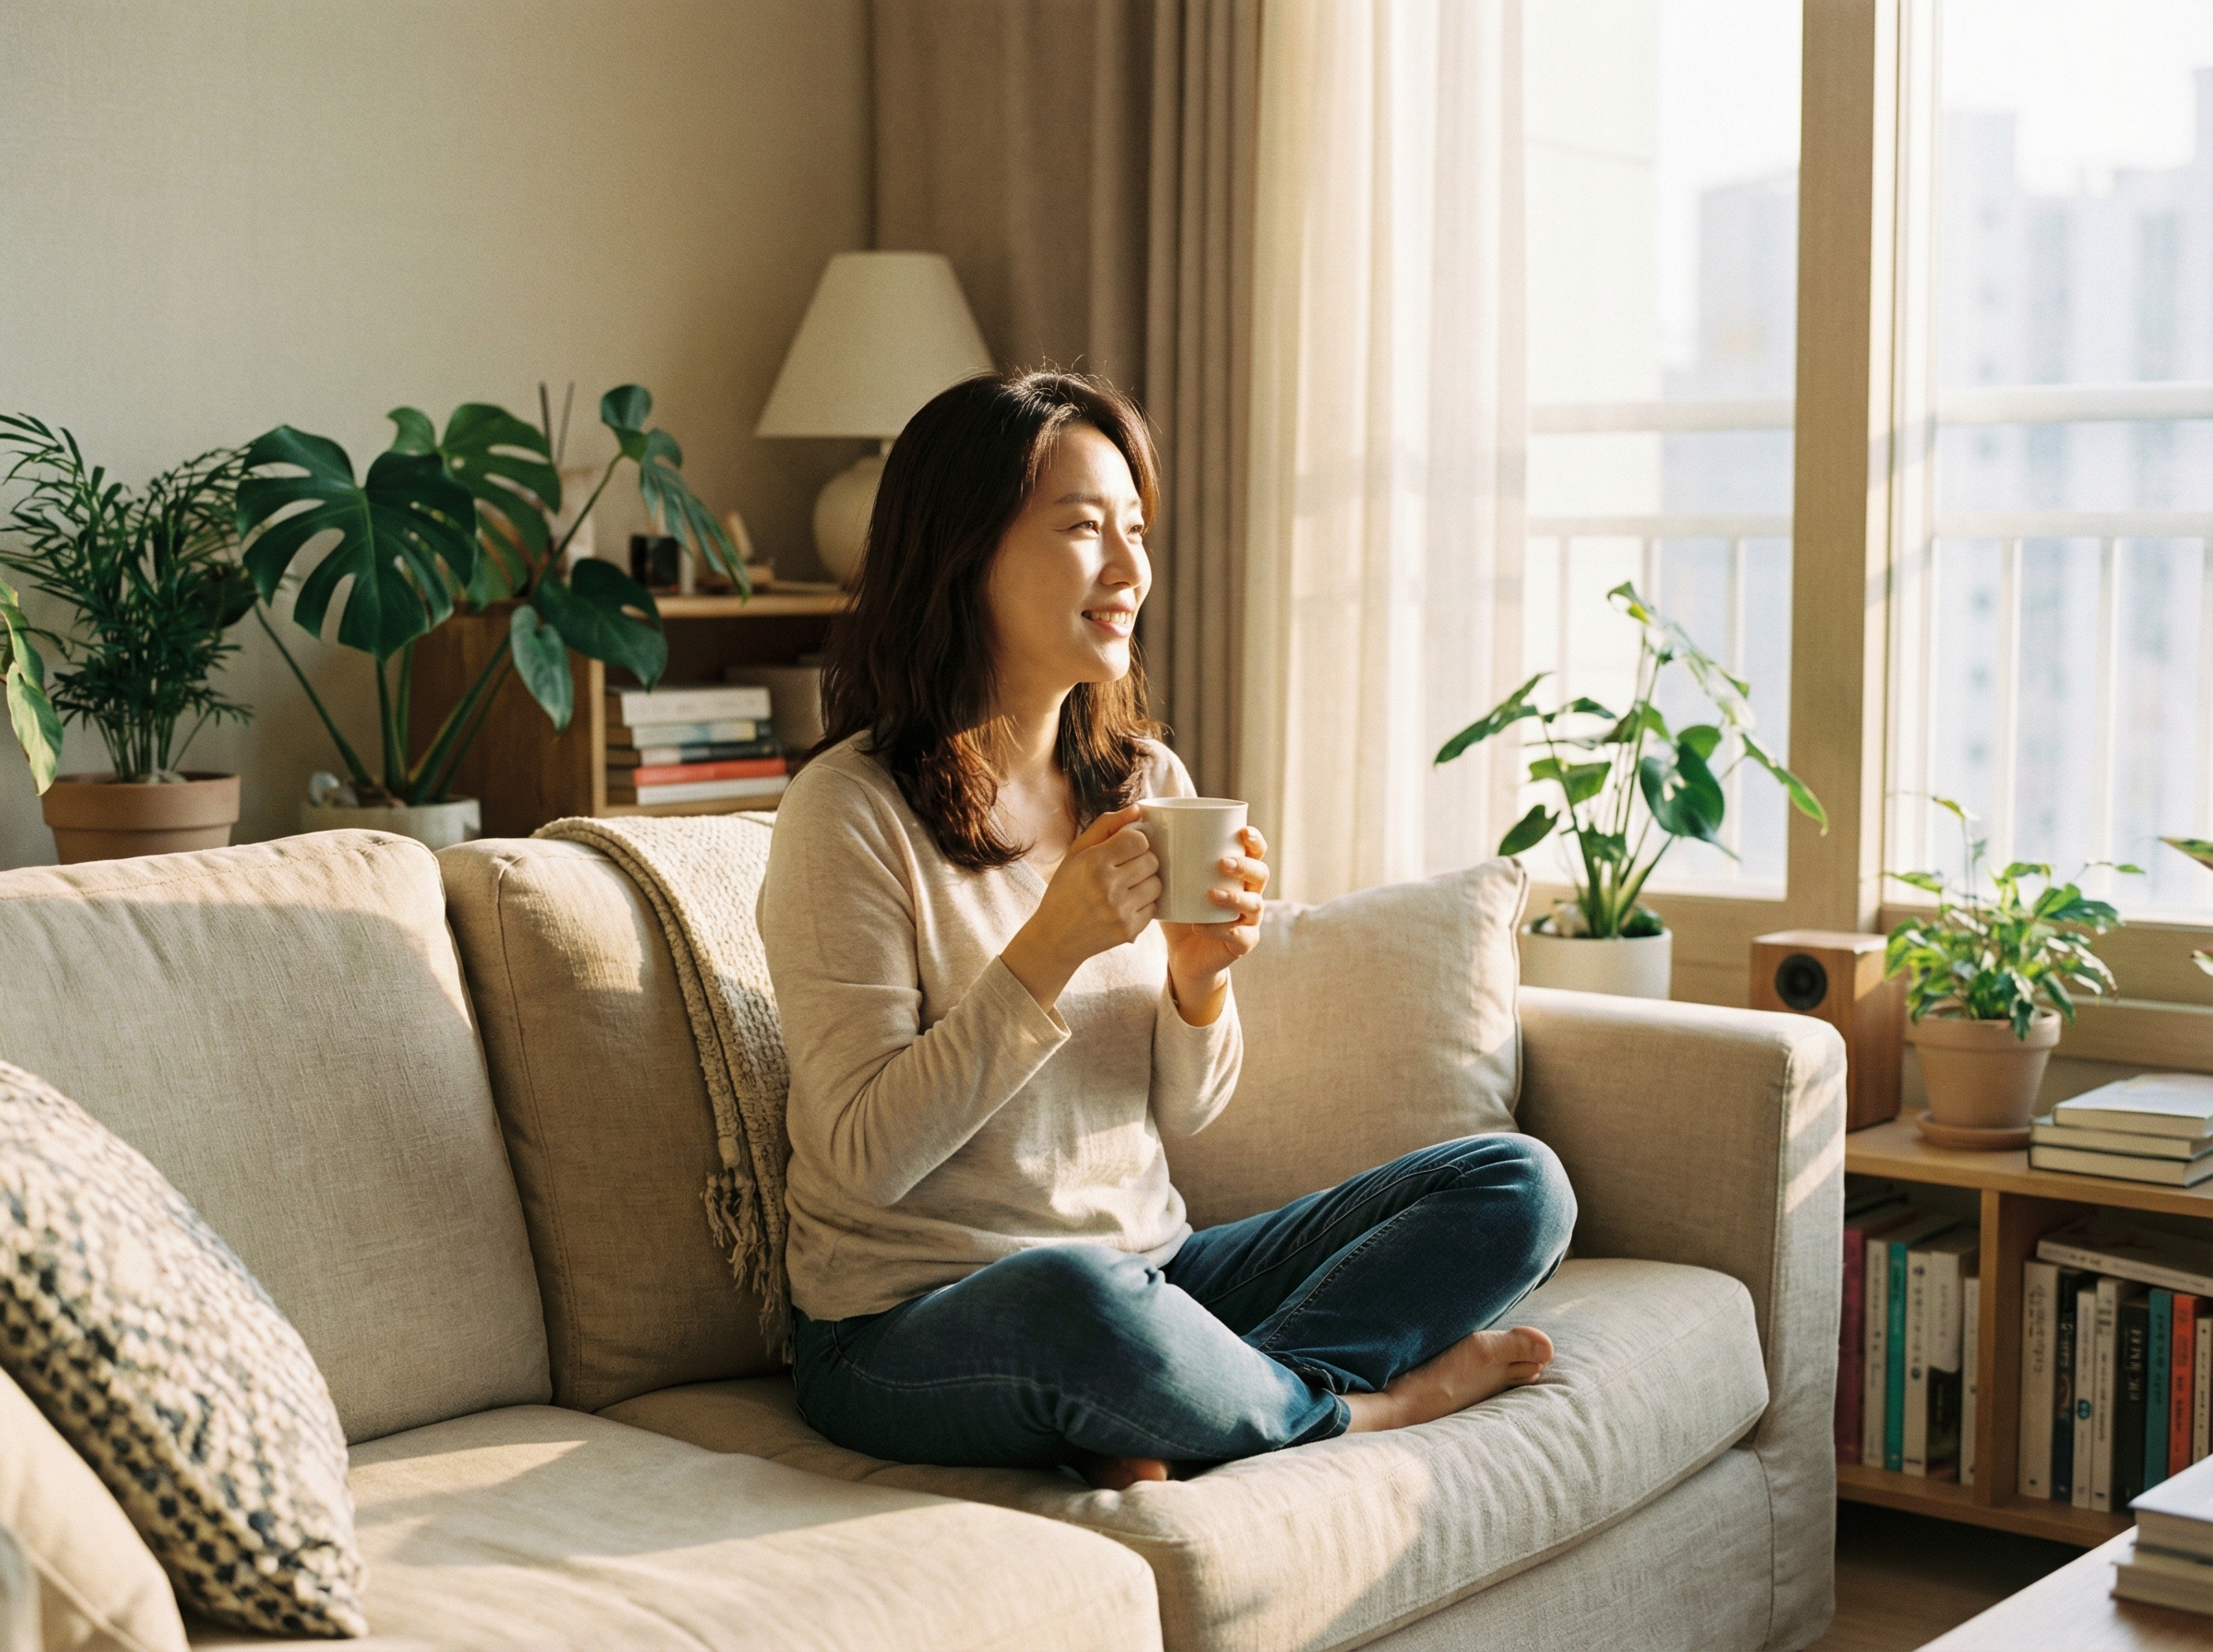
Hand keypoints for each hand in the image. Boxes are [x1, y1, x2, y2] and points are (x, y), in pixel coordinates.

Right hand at [1000, 805, 1159, 1009]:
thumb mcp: (1076, 852)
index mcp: (1093, 862)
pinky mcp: (1129, 930)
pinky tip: (1125, 906)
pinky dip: (1144, 905)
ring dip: (1146, 883)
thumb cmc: (1066, 889)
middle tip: (1127, 869)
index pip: (1138, 840)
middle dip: (1143, 862)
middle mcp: (1107, 886)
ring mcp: (1119, 910)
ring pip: (1157, 884)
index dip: (1136, 842)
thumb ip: (1106, 826)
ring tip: (1127, 887)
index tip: (1126, 849)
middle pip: (1152, 861)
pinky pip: (1154, 908)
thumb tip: (1138, 809)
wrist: (1055, 937)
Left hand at [1162, 825, 1268, 1023]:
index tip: (1242, 831)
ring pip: (1254, 905)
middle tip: (1221, 863)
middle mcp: (1250, 893)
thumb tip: (1141, 813)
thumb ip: (1162, 850)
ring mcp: (1249, 920)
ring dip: (1235, 898)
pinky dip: (1222, 931)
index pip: (1256, 850)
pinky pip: (1241, 937)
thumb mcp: (1170, 877)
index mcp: (1239, 873)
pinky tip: (1202, 926)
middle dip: (1245, 866)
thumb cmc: (1180, 907)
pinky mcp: (1242, 943)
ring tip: (1211, 895)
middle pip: (1261, 874)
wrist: (1183, 953)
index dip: (1255, 839)